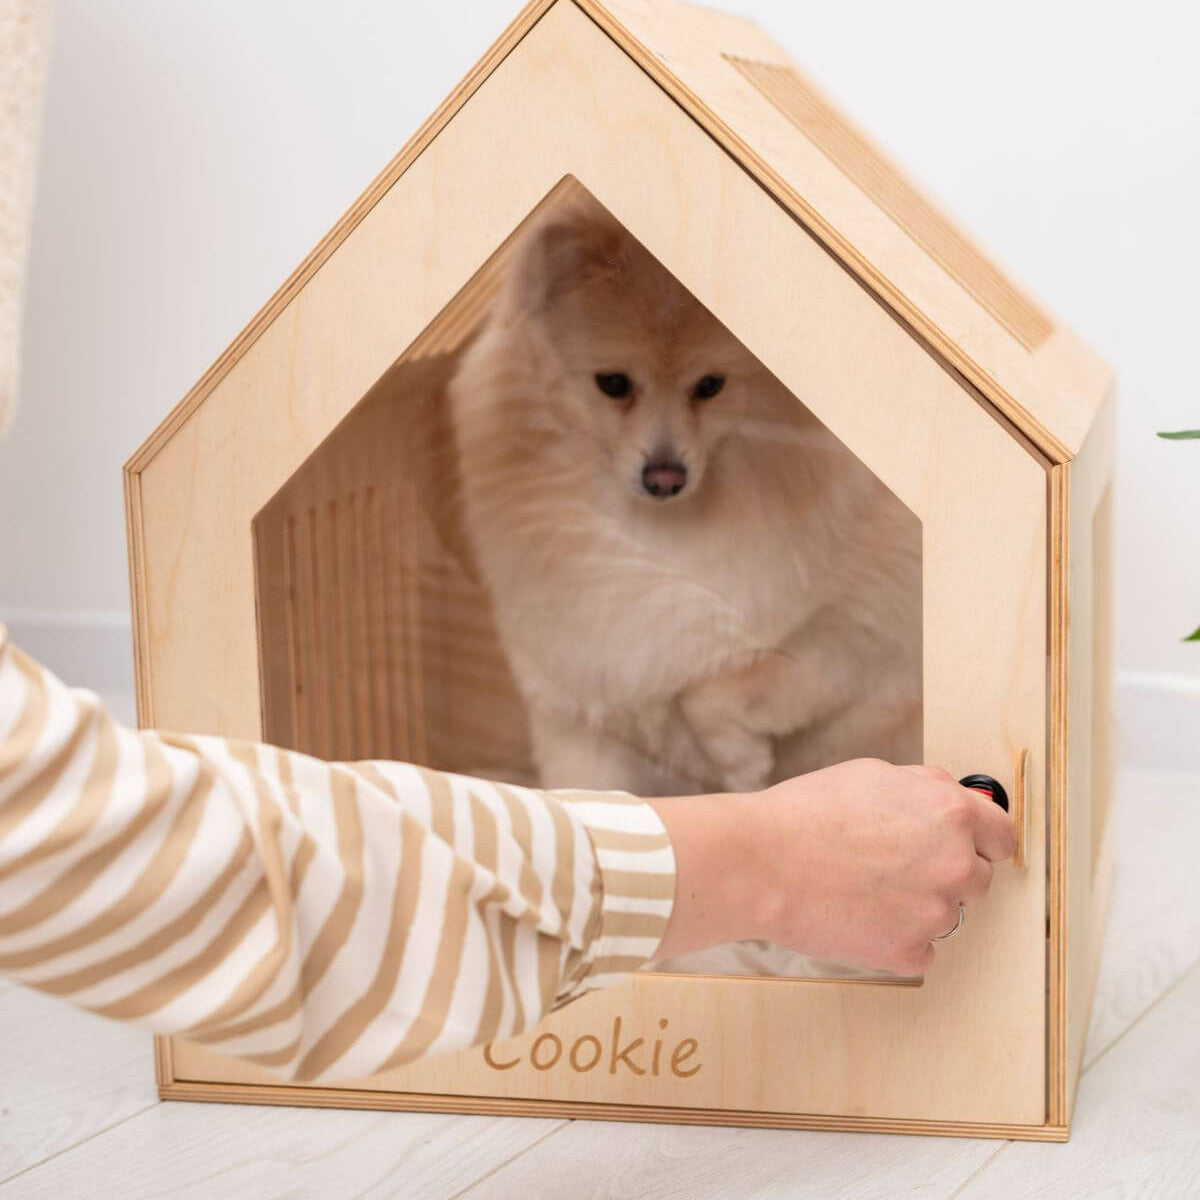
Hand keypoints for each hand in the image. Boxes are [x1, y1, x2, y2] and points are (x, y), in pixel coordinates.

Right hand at [647, 758, 1016, 974]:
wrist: (762, 862)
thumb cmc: (807, 812)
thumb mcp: (874, 775)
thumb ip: (925, 791)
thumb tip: (950, 804)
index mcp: (952, 813)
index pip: (1002, 836)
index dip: (981, 840)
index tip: (967, 847)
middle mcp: (955, 863)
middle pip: (977, 880)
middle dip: (945, 874)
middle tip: (895, 868)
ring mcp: (935, 913)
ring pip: (944, 916)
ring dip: (917, 907)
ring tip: (864, 890)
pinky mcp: (910, 952)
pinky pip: (918, 950)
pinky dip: (893, 939)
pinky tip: (857, 916)